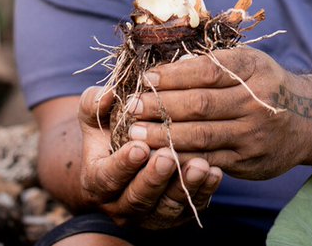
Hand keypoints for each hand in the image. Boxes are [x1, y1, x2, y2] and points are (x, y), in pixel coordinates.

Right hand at [77, 87, 222, 228]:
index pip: (107, 178)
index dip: (122, 164)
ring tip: (200, 165)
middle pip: (137, 198)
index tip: (140, 146)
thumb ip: (95, 104)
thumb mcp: (97, 116)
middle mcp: (121, 205)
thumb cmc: (112, 131)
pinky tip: (215, 171)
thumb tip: (106, 95)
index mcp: (97, 182)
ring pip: (166, 207)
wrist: (129, 158)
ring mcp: (149, 214)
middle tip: (169, 157)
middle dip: (154, 178)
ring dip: (184, 186)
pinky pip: (190, 207)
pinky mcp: (175, 216)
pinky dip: (204, 191)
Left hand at [126, 47, 311, 179]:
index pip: (206, 71)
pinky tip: (160, 155)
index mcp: (253, 69)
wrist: (310, 120)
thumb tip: (164, 63)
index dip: (173, 75)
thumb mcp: (249, 61)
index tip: (146, 79)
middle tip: (133, 107)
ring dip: (164, 135)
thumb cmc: (266, 83)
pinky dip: (182, 158)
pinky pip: (210, 160)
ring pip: (202, 136)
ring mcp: (253, 135)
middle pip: (201, 104)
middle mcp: (256, 101)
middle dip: (161, 106)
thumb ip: (214, 61)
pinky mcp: (249, 162)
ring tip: (135, 134)